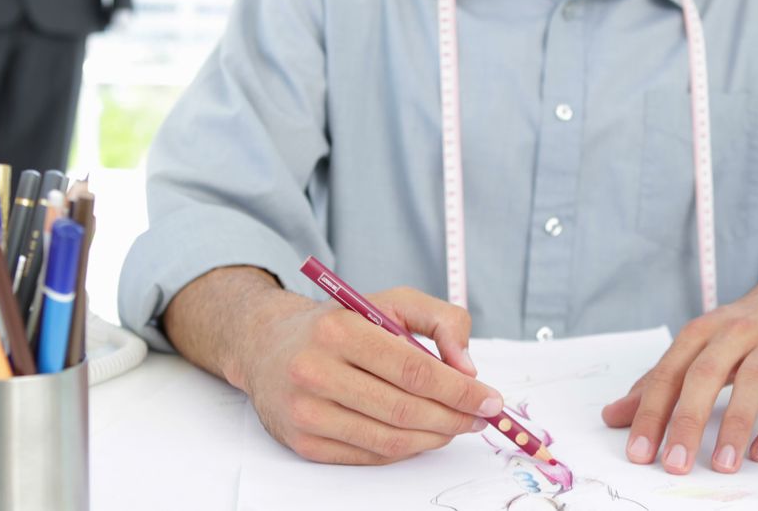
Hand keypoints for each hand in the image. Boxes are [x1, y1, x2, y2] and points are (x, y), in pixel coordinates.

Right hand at [234, 286, 504, 464]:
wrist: (267, 346)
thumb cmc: (340, 322)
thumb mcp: (390, 302)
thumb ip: (441, 320)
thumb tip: (467, 368)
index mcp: (340, 330)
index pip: (414, 370)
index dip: (459, 390)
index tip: (490, 399)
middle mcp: (315, 371)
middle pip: (405, 409)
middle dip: (454, 418)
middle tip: (480, 417)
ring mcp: (306, 412)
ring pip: (389, 438)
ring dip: (435, 437)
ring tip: (456, 426)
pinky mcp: (303, 442)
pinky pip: (369, 454)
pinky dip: (405, 448)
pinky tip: (422, 434)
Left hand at [601, 275, 757, 473]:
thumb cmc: (740, 332)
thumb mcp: (696, 348)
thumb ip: (657, 383)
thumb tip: (613, 416)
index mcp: (700, 332)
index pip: (668, 374)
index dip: (650, 413)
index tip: (639, 452)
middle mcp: (734, 333)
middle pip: (705, 376)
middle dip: (687, 422)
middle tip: (675, 464)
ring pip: (752, 383)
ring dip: (736, 426)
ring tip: (723, 464)